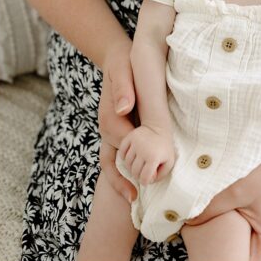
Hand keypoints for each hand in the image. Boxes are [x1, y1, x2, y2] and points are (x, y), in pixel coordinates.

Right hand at [98, 44, 136, 202]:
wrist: (118, 60)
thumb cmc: (124, 65)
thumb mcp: (123, 71)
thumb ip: (123, 89)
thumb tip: (124, 109)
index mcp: (110, 116)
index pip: (123, 141)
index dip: (137, 154)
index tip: (152, 168)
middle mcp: (108, 128)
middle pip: (115, 158)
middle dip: (126, 177)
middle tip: (137, 198)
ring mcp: (112, 132)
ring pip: (112, 162)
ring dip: (121, 181)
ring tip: (135, 200)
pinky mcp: (119, 132)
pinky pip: (117, 157)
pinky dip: (123, 172)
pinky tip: (136, 184)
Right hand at [119, 126, 173, 184]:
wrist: (160, 129)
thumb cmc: (164, 149)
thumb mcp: (168, 162)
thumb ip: (160, 175)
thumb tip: (148, 181)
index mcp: (154, 157)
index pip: (145, 177)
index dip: (145, 181)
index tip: (146, 180)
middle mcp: (144, 149)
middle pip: (135, 171)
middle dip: (138, 175)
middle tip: (141, 173)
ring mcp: (136, 142)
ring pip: (127, 163)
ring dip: (131, 167)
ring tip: (138, 165)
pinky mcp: (130, 137)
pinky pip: (121, 153)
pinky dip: (124, 157)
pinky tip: (131, 157)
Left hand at [184, 146, 260, 260]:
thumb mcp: (236, 191)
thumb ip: (209, 209)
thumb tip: (185, 220)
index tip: (201, 254)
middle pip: (233, 256)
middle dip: (215, 251)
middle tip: (195, 242)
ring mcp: (257, 228)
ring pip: (232, 242)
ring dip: (217, 236)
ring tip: (200, 228)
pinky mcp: (252, 218)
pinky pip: (233, 230)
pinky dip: (221, 226)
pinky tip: (209, 217)